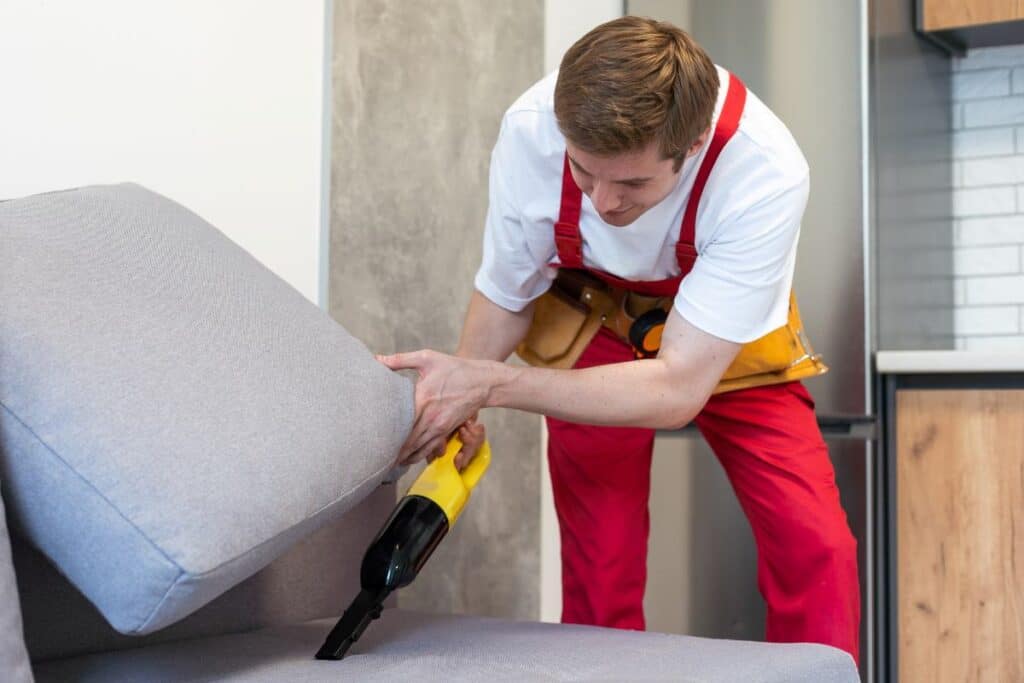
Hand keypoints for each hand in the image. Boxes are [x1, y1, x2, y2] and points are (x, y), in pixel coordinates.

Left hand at [376, 350, 491, 465]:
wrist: (483, 381)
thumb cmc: (455, 368)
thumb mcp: (427, 358)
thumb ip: (400, 360)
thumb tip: (377, 359)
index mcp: (423, 399)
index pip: (400, 422)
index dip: (386, 435)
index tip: (374, 440)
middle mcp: (431, 417)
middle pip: (408, 442)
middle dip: (392, 453)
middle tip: (377, 459)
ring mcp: (440, 426)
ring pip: (419, 449)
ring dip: (404, 458)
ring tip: (390, 464)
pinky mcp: (447, 430)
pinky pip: (431, 448)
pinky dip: (419, 455)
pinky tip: (409, 459)